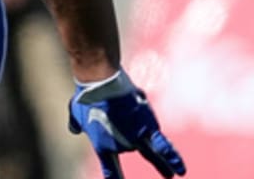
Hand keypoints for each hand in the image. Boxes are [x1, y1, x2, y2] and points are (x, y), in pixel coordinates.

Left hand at [68, 70, 185, 177]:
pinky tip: (181, 169)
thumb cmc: (86, 97)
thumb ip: (75, 123)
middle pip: (130, 148)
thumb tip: (72, 129)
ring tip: (171, 175)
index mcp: (103, 147)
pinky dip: (172, 157)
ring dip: (163, 165)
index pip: (111, 169)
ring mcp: (136, 138)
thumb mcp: (75, 112)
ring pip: (152, 155)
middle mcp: (121, 146)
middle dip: (127, 134)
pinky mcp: (149, 127)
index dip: (115, 178)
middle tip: (141, 150)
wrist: (100, 84)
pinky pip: (163, 145)